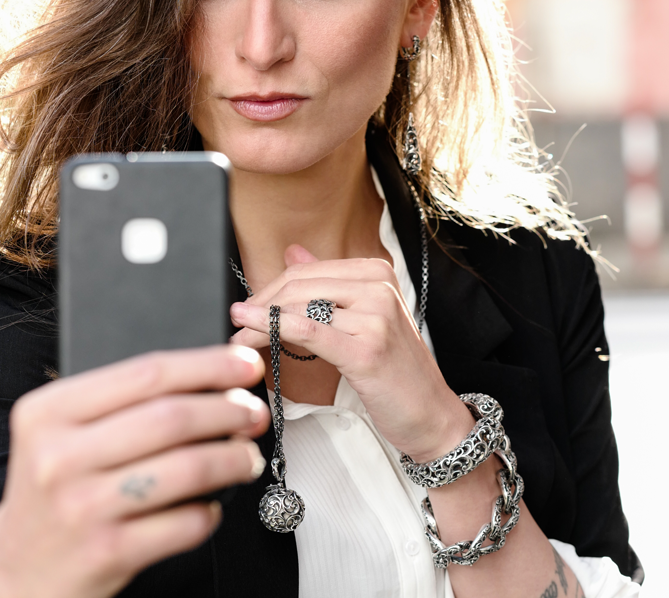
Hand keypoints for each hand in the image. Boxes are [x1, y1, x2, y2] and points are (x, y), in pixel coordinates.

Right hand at [0, 345, 268, 597]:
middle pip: (172, 418)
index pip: (147, 373)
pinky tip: (213, 504)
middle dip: (229, 410)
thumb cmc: (57, 489)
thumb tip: (214, 380)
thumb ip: (122, 402)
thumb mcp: (65, 433)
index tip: (245, 363)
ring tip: (248, 457)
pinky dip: (211, 510)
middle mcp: (59, 456)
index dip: (207, 365)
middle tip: (255, 411)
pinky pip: (184, 522)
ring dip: (232, 458)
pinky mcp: (106, 553)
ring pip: (187, 468)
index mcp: (49, 411)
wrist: (16, 576)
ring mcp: (82, 507)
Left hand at [229, 245, 472, 461]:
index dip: (269, 289)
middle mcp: (378, 286)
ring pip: (299, 307)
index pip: (307, 271)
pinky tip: (249, 330)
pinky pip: (309, 331)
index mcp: (377, 272)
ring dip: (259, 322)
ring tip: (238, 337)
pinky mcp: (367, 349)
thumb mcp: (364, 317)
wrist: (432, 415)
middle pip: (300, 286)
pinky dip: (272, 327)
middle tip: (236, 323)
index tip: (246, 307)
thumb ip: (329, 283)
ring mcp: (375, 316)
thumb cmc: (395, 370)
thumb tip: (292, 252)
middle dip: (260, 304)